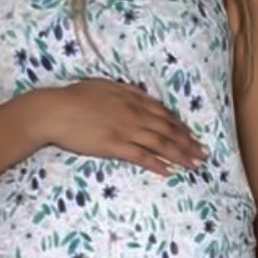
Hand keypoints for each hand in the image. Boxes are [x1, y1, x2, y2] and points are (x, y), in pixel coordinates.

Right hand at [24, 79, 204, 175]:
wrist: (54, 110)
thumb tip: (142, 96)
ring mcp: (125, 129)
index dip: (181, 126)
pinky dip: (156, 163)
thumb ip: (126, 92)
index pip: (164, 113)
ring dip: (180, 154)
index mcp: (131, 98)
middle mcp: (133, 113)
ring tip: (194, 164)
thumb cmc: (75, 97)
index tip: (192, 135)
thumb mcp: (105, 87)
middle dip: (188, 142)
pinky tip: (168, 171)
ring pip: (160, 143)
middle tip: (203, 153)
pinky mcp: (114, 145)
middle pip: (168, 129)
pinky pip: (140, 155)